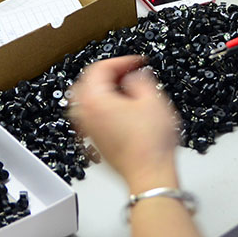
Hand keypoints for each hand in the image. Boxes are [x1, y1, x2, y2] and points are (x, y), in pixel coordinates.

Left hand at [68, 56, 180, 191]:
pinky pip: (91, 118)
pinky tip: (120, 112)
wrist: (150, 175)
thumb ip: (140, 79)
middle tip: (129, 73)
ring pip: (86, 101)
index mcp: (94, 99)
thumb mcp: (152, 99)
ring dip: (103, 91)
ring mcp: (86, 130)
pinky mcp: (92, 143)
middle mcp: (84, 114)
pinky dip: (102, 109)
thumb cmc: (150, 144)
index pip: (100, 68)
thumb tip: (134, 76)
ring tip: (125, 91)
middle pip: (88, 82)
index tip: (137, 63)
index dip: (121, 61)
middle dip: (109, 74)